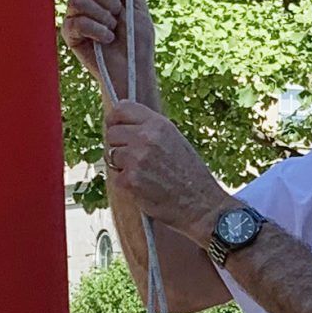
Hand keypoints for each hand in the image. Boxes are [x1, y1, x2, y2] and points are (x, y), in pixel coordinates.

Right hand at [62, 0, 154, 98]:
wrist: (133, 70)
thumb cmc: (138, 40)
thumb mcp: (135, 4)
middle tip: (117, 13)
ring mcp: (76, 14)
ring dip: (102, 16)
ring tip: (112, 29)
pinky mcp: (70, 33)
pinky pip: (76, 21)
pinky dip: (96, 30)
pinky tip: (105, 40)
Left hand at [103, 98, 228, 239]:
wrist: (201, 203)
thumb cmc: (189, 173)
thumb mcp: (174, 139)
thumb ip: (149, 130)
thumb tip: (123, 126)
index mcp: (158, 124)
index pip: (121, 109)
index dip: (114, 119)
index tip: (114, 126)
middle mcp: (146, 137)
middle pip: (111, 134)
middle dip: (117, 146)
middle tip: (132, 158)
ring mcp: (136, 159)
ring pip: (110, 156)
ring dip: (120, 166)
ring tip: (143, 174)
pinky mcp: (130, 180)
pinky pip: (115, 178)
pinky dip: (125, 184)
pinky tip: (143, 187)